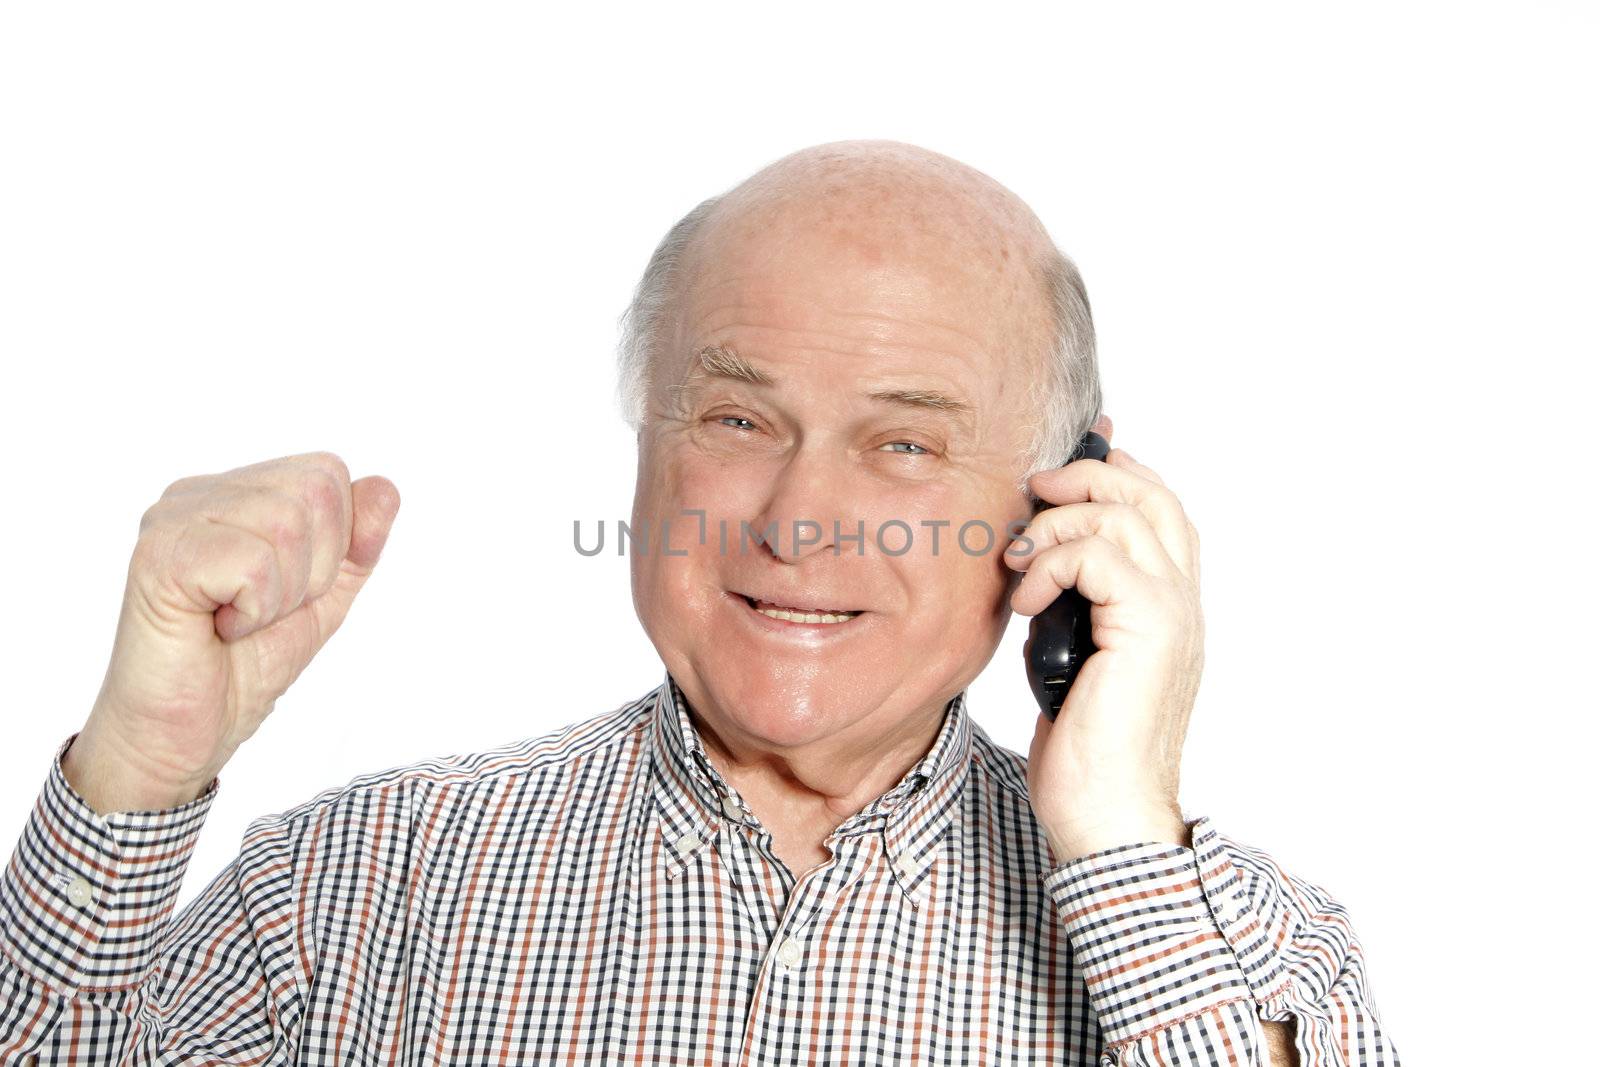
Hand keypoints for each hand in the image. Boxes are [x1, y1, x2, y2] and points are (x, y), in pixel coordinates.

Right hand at [62, 452, 400, 812]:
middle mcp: (197, 493)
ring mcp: (171, 519)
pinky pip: (254, 563)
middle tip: (260, 610)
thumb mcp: (324, 599)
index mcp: (234, 493)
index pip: (328, 472)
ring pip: (288, 522)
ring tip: (237, 620)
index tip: (287, 591)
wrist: (181, 736)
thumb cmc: (241, 666)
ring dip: (282, 594)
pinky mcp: (158, 556)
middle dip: (314, 570)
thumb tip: (384, 487)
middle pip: (315, 490)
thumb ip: (358, 544)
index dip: (335, 544)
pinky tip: (216, 628)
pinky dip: (254, 610)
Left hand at [1007, 415, 1204, 862]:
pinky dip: (1051, 564)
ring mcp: (1172, 615)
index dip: (1119, 471)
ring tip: (1018, 563)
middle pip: (1153, 495)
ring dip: (1056, 524)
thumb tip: (1035, 565)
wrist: (1108, 815)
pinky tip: (1027, 601)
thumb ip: (1072, 608)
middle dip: (1088, 476)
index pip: (1162, 510)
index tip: (1065, 462)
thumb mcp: (1070, 659)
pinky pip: (1098, 555)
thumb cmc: (1087, 752)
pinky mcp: (1149, 630)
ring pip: (1124, 515)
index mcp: (1169, 609)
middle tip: (1035, 490)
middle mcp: (1183, 604)